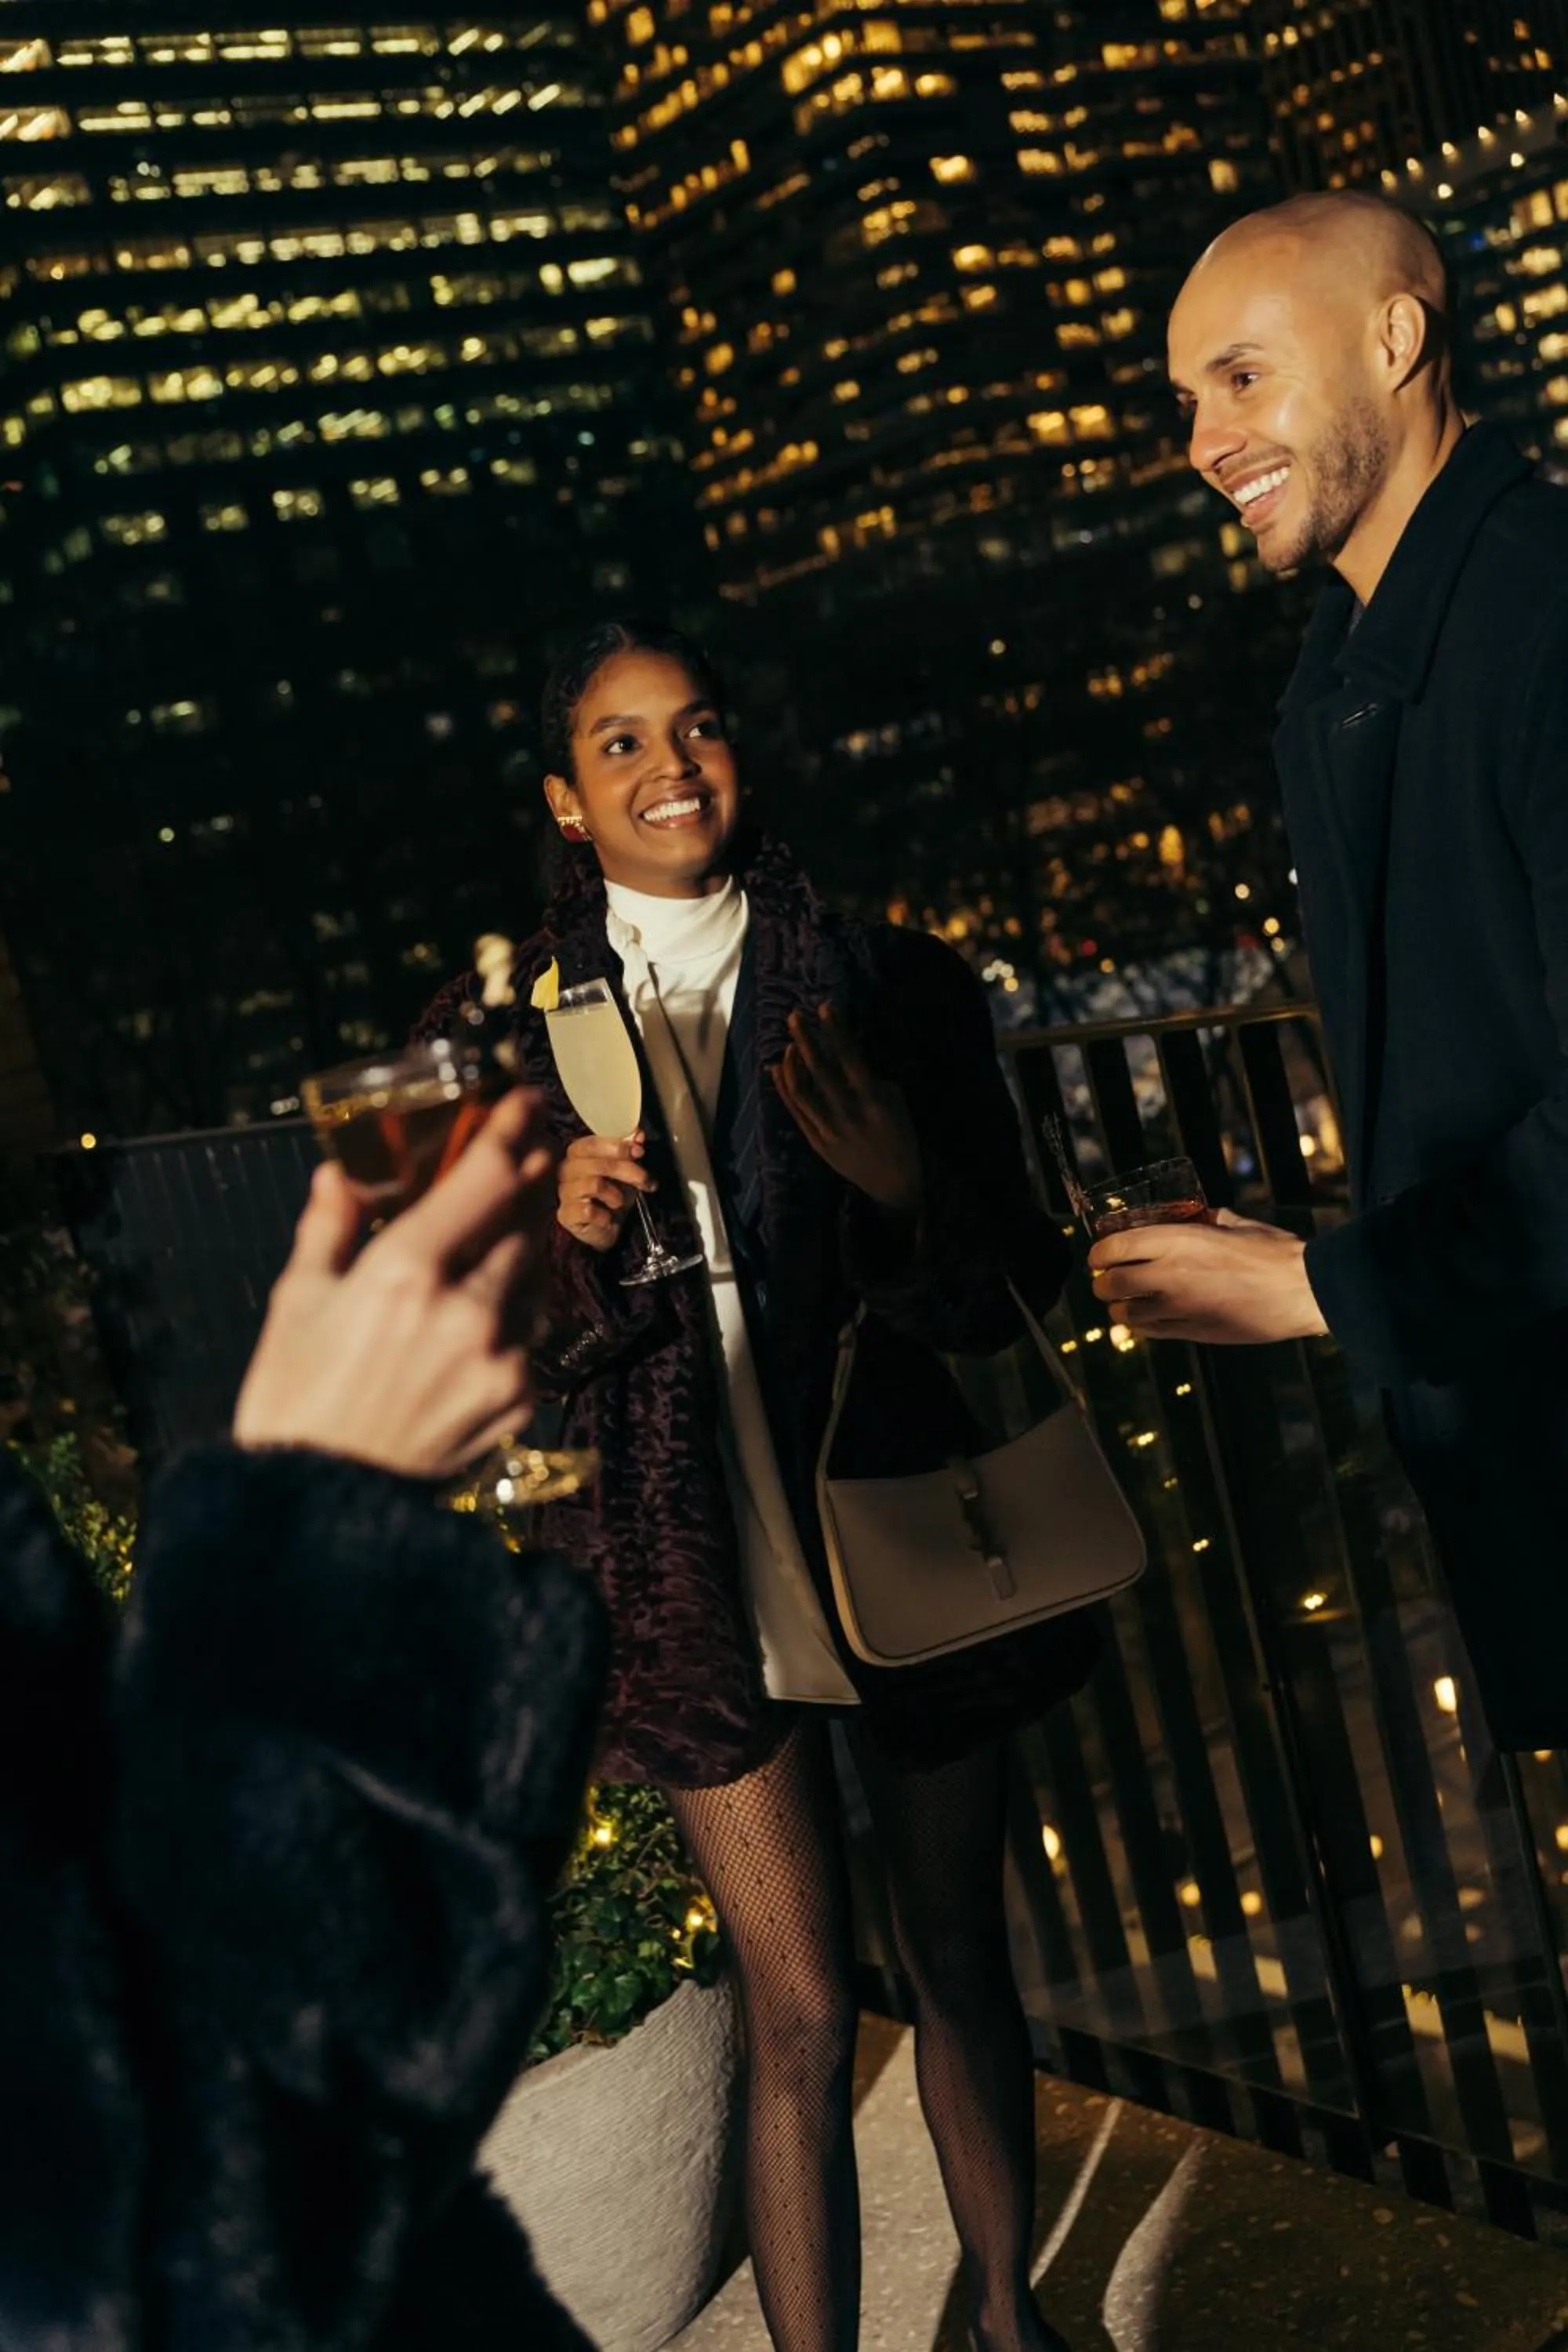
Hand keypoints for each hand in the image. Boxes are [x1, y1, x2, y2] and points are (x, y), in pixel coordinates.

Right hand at [234, 1089, 554, 1476]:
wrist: (323, 1509)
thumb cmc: (295, 1404)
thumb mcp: (298, 1303)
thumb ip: (329, 1228)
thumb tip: (340, 1172)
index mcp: (406, 1272)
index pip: (486, 1177)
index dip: (513, 1130)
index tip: (524, 1102)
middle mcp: (467, 1308)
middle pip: (525, 1217)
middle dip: (530, 1177)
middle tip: (532, 1149)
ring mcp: (502, 1356)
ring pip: (537, 1272)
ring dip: (529, 1239)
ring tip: (512, 1220)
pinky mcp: (519, 1399)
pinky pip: (533, 1331)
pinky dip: (519, 1305)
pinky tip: (496, 1298)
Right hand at [557, 1128, 654, 1252]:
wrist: (607, 1228)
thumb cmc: (613, 1194)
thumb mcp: (627, 1169)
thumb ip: (630, 1150)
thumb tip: (638, 1134)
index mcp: (578, 1154)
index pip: (592, 1143)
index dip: (617, 1146)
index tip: (639, 1151)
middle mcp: (566, 1170)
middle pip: (597, 1163)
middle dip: (627, 1170)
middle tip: (646, 1180)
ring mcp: (564, 1193)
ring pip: (594, 1184)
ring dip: (616, 1195)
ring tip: (619, 1202)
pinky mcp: (566, 1214)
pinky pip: (588, 1210)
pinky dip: (604, 1215)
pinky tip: (606, 1217)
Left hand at [770, 1004, 922, 1216]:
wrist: (893, 1183)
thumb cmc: (900, 1136)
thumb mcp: (895, 1102)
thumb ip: (870, 1080)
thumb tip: (843, 1057)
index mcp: (873, 1099)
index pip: (849, 1057)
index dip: (836, 1030)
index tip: (824, 1007)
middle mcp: (848, 1112)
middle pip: (819, 1069)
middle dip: (805, 1039)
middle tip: (794, 1016)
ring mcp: (829, 1129)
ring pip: (801, 1090)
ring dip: (792, 1062)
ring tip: (789, 1042)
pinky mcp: (816, 1142)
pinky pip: (795, 1110)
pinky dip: (784, 1087)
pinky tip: (778, 1068)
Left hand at [1087, 1206, 1329, 1345]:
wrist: (1303, 1290)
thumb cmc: (1273, 1252)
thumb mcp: (1235, 1223)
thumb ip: (1206, 1219)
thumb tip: (1193, 1216)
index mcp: (1177, 1240)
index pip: (1114, 1247)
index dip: (1098, 1252)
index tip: (1099, 1255)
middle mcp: (1170, 1274)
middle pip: (1110, 1284)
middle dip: (1103, 1282)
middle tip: (1108, 1279)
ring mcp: (1179, 1307)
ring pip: (1124, 1314)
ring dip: (1119, 1307)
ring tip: (1125, 1302)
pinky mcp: (1192, 1332)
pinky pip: (1150, 1332)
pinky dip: (1141, 1325)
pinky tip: (1146, 1317)